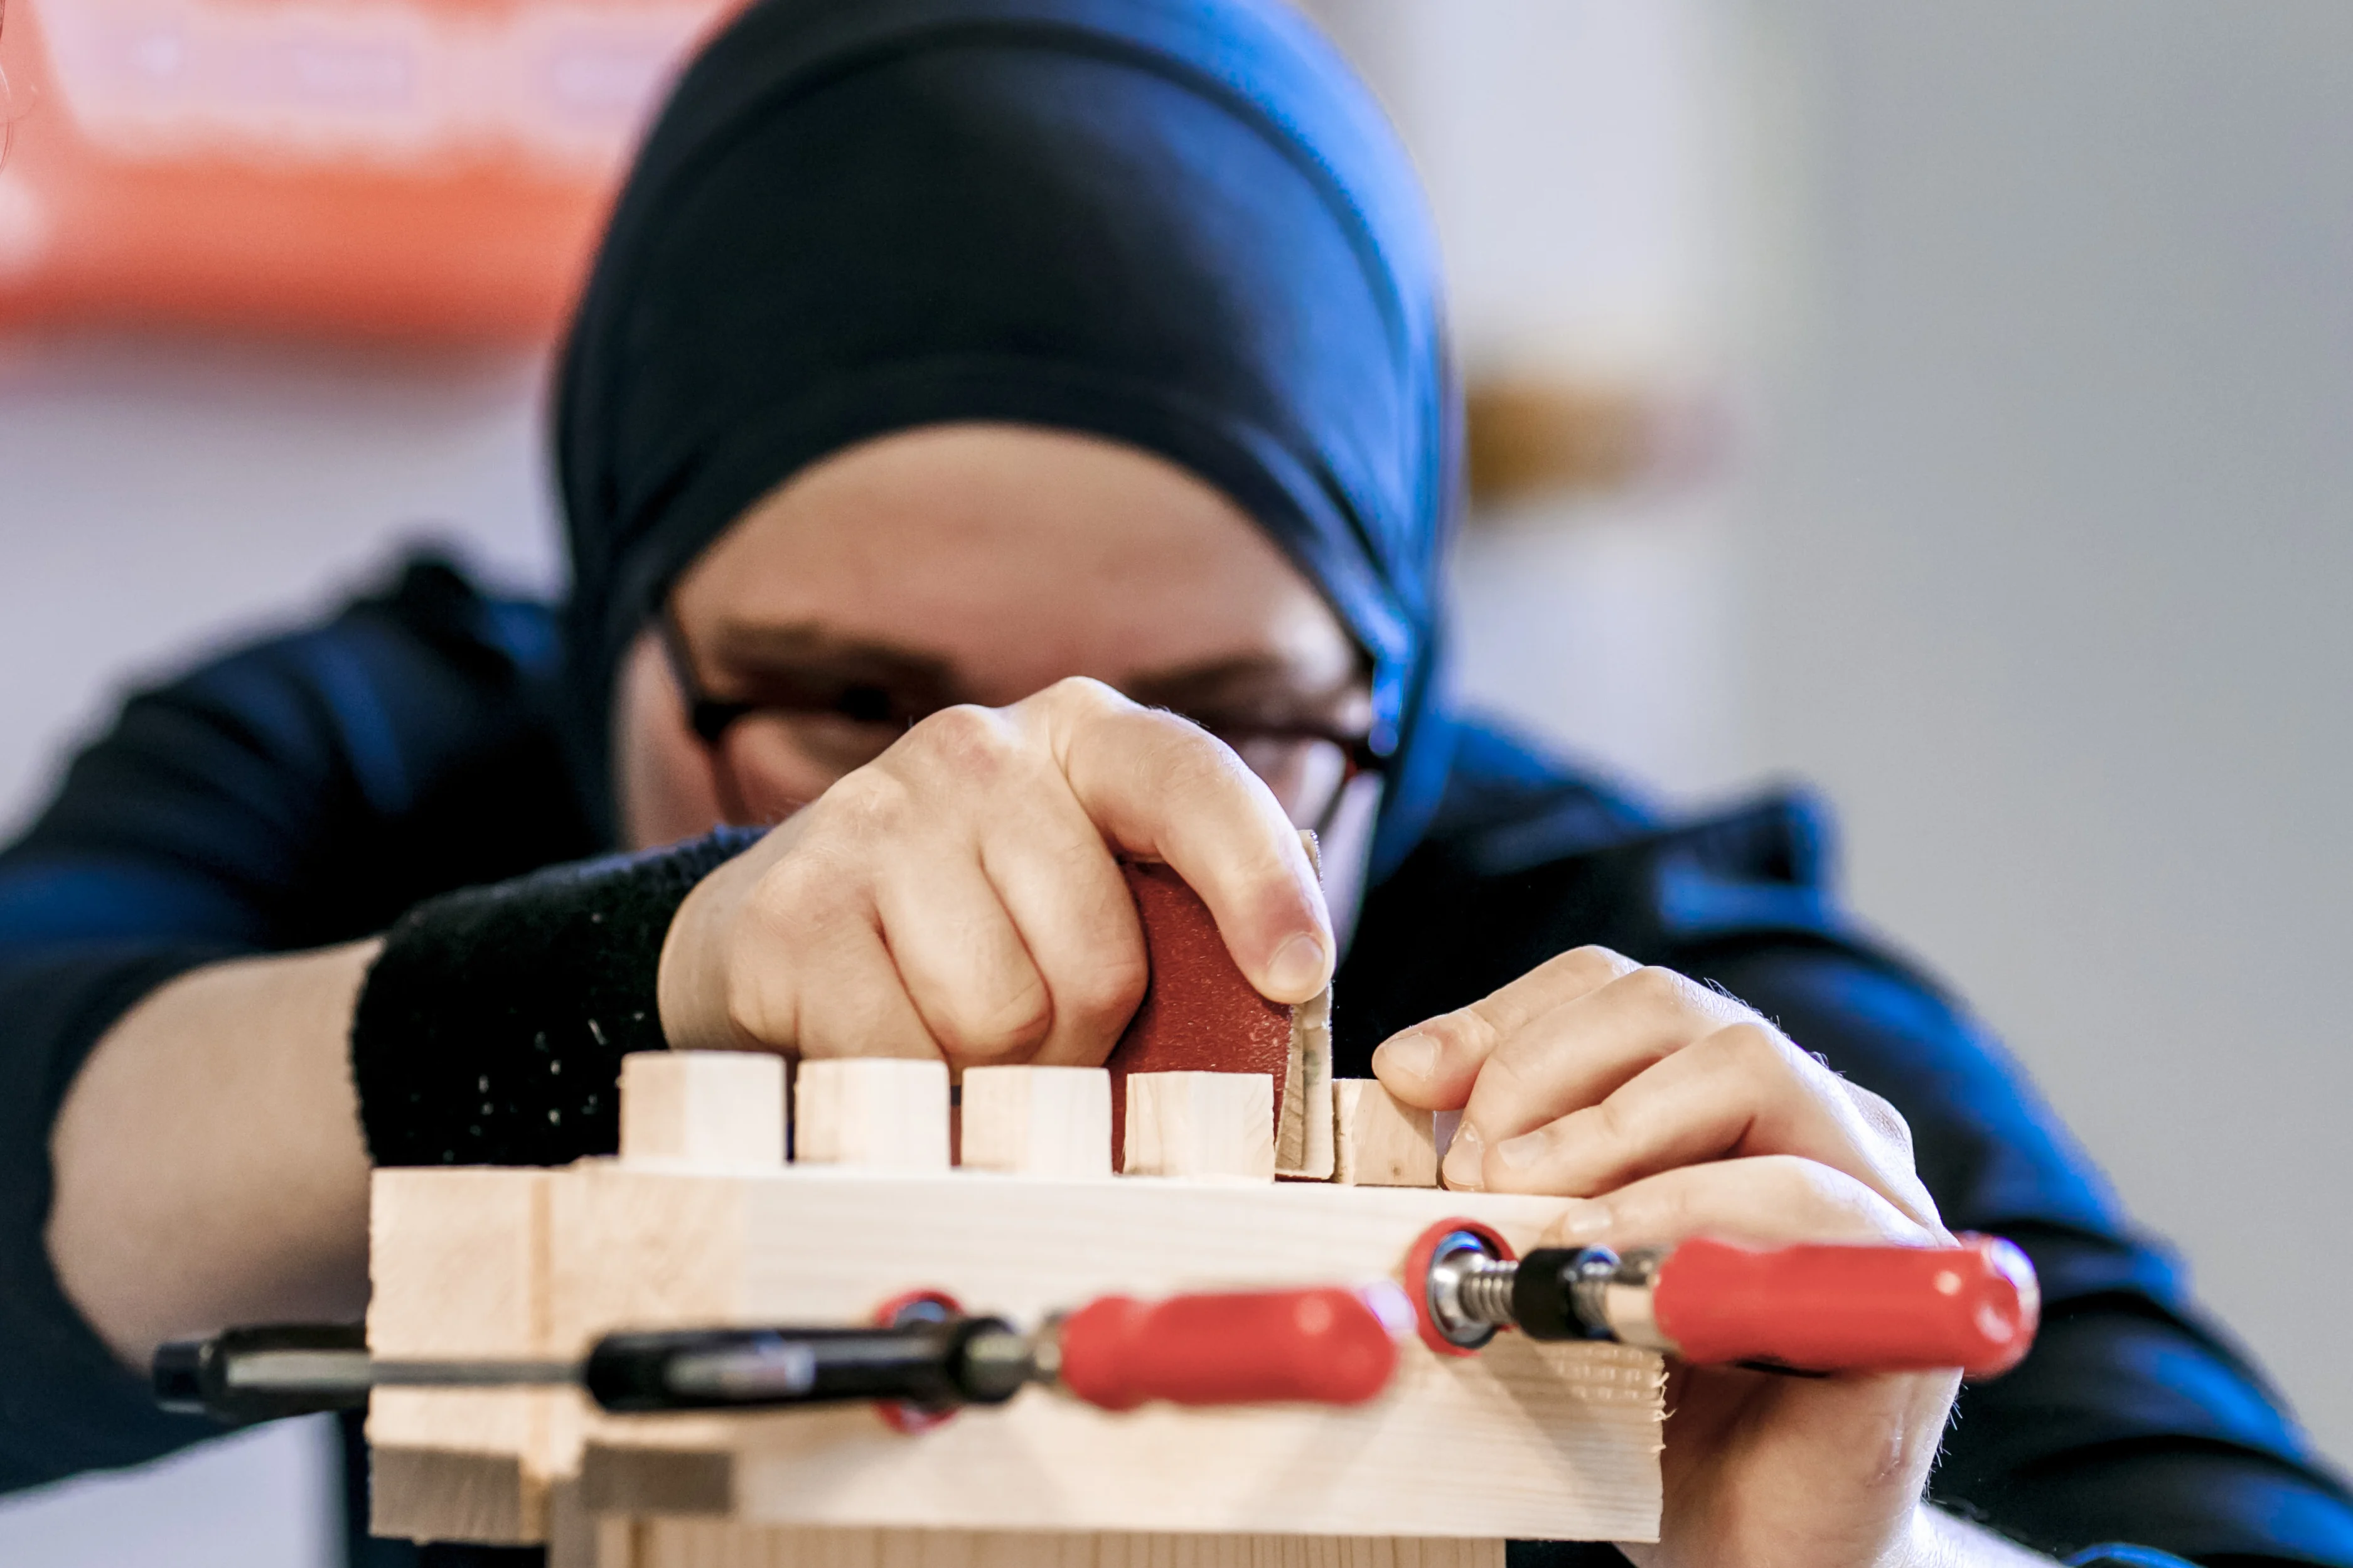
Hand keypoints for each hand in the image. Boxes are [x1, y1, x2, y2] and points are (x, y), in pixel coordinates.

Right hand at [657, 677, 1331, 1067]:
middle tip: (1031, 1034)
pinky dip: (906, 1094)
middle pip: (1100, 962)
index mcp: (1084, 739)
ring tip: (947, 1032)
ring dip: (991, 1074)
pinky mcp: (793, 911)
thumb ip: (1181, 935)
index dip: (1257, 883)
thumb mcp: (1084, 902)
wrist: (772, 935)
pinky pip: (901, 1058)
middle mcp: (979, 751)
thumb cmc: (969, 936)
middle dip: (1081, 1042)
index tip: (1296, 973)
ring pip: (1004, 1020)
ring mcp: (874, 818)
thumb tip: (1279, 1008)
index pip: (1194, 787)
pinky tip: (875, 1043)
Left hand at [1372, 947, 1958, 1567]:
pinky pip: (1807, 1195)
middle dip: (1546, 1069)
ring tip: (1530, 1207)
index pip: (1618, 990)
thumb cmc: (1645, 1405)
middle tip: (1471, 1167)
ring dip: (1613, 1129)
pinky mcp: (1903, 1278)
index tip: (1410, 1077)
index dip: (1506, 1017)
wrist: (1741, 1547)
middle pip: (1678, 1007)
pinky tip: (1606, 1253)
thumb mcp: (1543, 1264)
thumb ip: (1496, 1167)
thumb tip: (1408, 1069)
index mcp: (1727, 1103)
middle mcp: (1812, 1121)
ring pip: (1752, 1065)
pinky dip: (1689, 1205)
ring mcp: (1872, 1188)